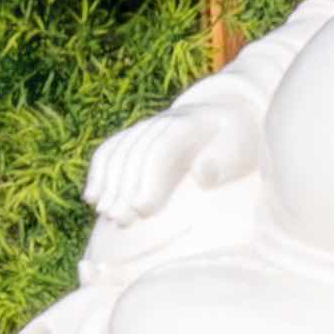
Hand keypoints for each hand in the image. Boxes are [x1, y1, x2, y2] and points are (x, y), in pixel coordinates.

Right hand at [87, 81, 261, 223]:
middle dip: (124, 187)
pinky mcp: (138, 136)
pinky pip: (110, 149)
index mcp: (192, 125)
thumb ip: (222, 162)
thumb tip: (201, 172)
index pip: (162, 148)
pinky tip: (92, 196)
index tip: (142, 209)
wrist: (230, 114)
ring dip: (108, 183)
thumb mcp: (241, 150)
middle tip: (119, 219)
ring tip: (105, 213)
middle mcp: (164, 122)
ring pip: (118, 151)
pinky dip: (98, 172)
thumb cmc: (238, 141)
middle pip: (135, 153)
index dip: (149, 179)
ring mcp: (148, 127)